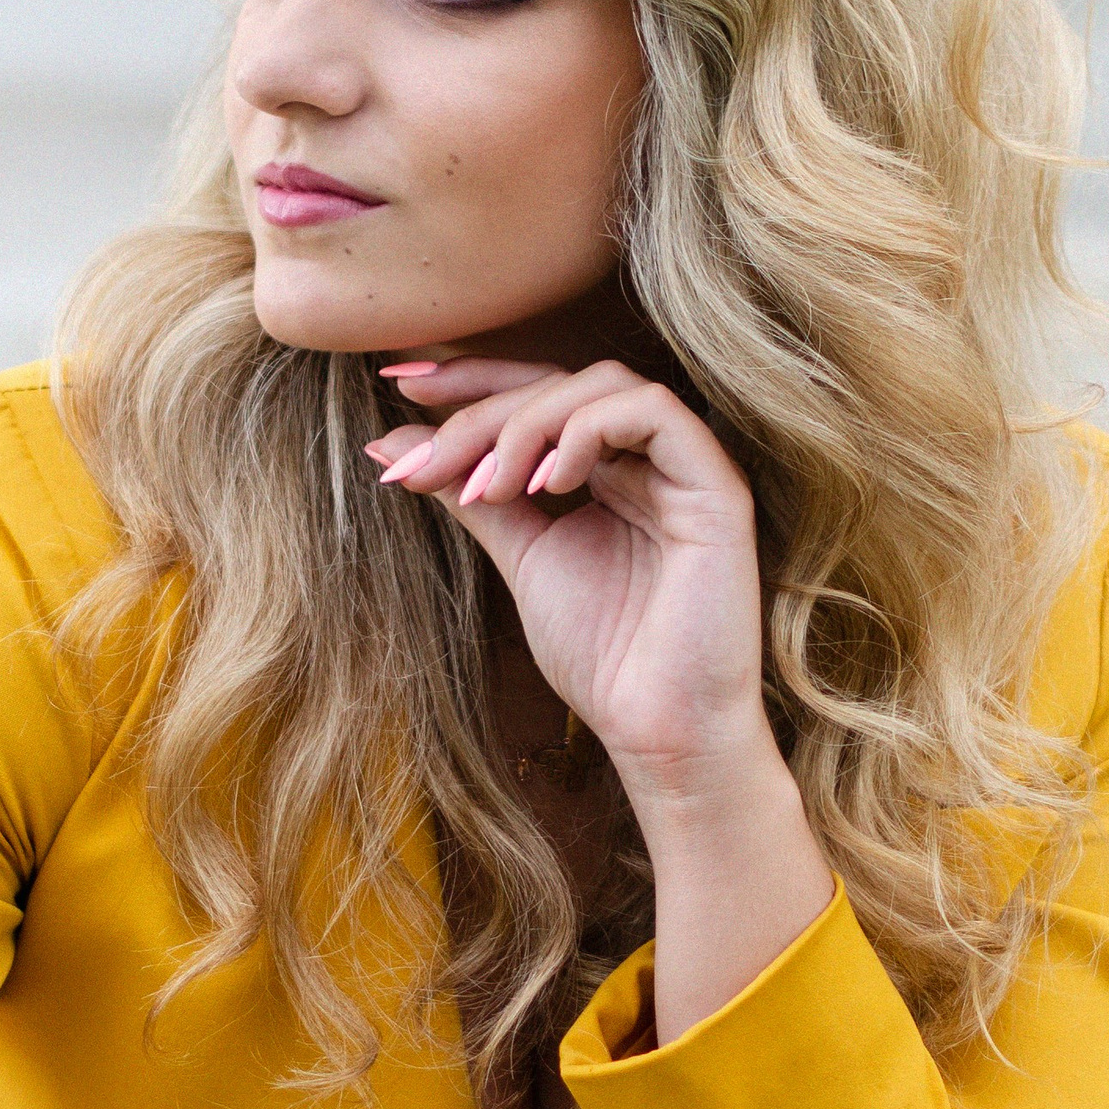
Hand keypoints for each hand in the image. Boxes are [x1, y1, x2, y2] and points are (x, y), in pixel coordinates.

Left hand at [364, 356, 773, 816]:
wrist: (657, 729)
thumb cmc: (603, 656)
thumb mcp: (521, 556)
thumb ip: (470, 495)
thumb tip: (391, 444)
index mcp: (609, 468)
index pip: (538, 393)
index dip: (470, 380)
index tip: (397, 387)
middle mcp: (650, 457)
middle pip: (560, 382)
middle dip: (480, 409)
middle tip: (426, 462)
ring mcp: (687, 467)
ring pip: (601, 385)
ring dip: (526, 424)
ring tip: (487, 489)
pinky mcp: (717, 486)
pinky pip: (654, 412)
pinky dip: (587, 432)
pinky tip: (547, 483)